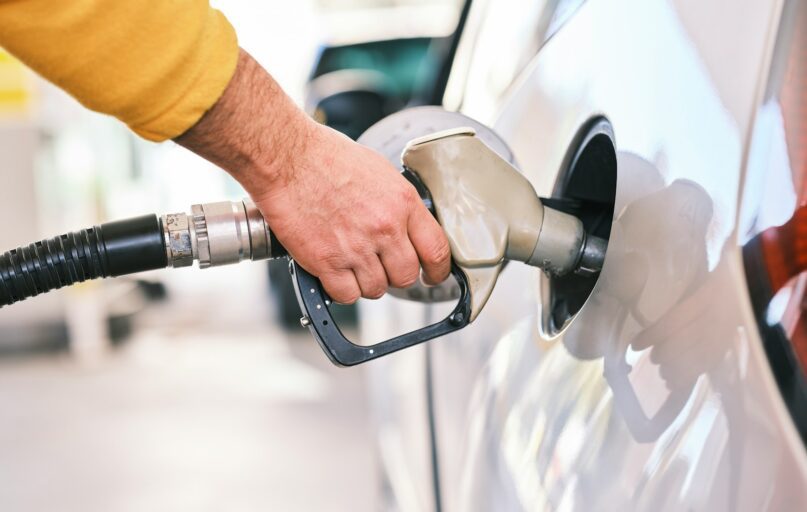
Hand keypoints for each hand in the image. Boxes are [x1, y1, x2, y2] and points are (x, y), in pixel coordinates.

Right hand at [176, 49, 450, 302]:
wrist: (287, 158)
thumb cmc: (326, 157)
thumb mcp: (380, 172)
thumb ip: (398, 204)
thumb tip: (407, 227)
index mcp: (403, 203)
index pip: (437, 251)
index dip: (438, 271)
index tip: (432, 276)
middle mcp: (385, 228)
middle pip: (406, 276)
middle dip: (395, 275)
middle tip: (381, 266)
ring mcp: (356, 248)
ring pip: (376, 289)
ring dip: (366, 282)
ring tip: (351, 263)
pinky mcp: (326, 262)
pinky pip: (346, 295)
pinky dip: (341, 289)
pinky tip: (334, 272)